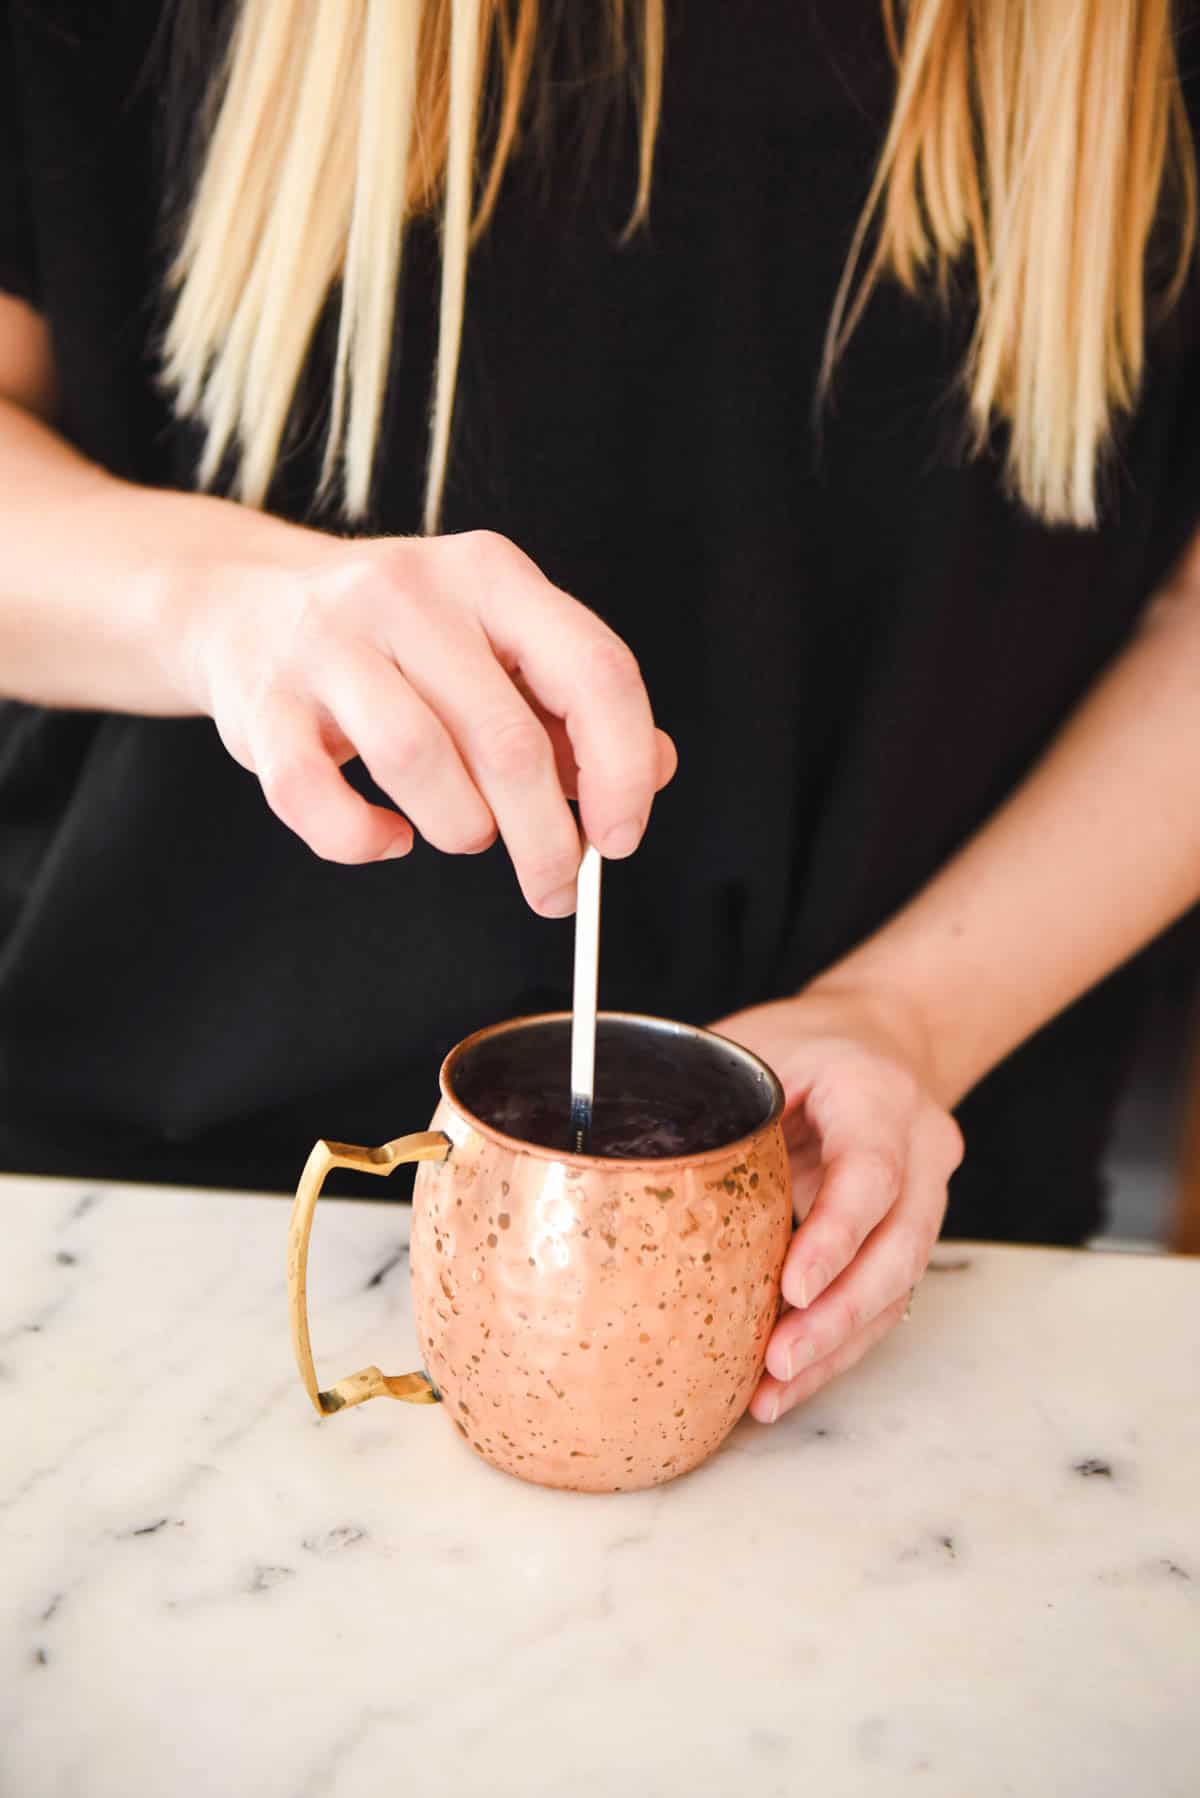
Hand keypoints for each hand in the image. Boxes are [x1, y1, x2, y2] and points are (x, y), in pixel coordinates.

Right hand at [170, 527, 675, 913]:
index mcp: (491, 574)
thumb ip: (575, 709)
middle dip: (547, 839)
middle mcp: (410, 593)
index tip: (621, 836)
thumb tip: (653, 771)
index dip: (622, 767)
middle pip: (508, 741)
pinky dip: (363, 840)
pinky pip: (316, 798)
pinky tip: (388, 837)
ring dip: (461, 830)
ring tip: (465, 834)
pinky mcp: (263, 703)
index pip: (594, 670)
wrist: (243, 603)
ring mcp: (327, 643)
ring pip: (419, 764)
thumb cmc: (397, 643)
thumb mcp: (496, 647)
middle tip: (556, 887)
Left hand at [711, 980, 962, 1422]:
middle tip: (778, 1361)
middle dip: (838, 1314)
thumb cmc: (800, 1046)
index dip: (836, 1236)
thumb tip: (614, 1159)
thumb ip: (709, 1100)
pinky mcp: (908, 1237)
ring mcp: (926, 1197)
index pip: (871, 1172)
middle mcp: (920, 1147)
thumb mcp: (754, 1049)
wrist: (875, 1041)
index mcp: (878, 1093)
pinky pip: (883, 1303)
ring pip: (897, 1287)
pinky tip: (787, 1384)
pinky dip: (837, 1347)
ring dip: (836, 1346)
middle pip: (898, 1246)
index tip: (792, 1288)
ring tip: (771, 1392)